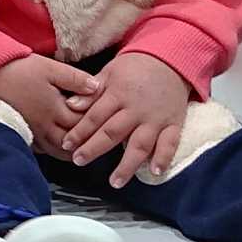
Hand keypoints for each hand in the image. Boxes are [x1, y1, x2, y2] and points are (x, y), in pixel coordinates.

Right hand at [0, 54, 100, 157]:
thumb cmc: (17, 70)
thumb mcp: (50, 68)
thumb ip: (75, 79)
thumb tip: (97, 87)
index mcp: (55, 109)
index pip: (83, 122)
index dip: (96, 122)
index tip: (107, 119)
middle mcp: (45, 125)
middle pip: (72, 142)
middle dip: (86, 141)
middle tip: (99, 138)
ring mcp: (33, 132)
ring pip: (57, 150)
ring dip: (71, 150)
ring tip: (82, 148)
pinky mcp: (22, 131)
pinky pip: (41, 149)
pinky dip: (53, 150)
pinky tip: (57, 145)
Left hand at [62, 52, 191, 184]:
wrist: (172, 59)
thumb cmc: (135, 67)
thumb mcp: (110, 71)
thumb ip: (91, 92)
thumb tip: (70, 105)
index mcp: (118, 94)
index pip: (95, 117)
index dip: (79, 132)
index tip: (67, 145)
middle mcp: (136, 109)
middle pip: (113, 133)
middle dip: (94, 149)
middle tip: (79, 162)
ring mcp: (156, 118)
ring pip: (140, 144)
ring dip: (128, 164)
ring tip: (116, 181)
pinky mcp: (174, 123)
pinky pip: (170, 143)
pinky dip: (164, 158)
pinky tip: (155, 172)